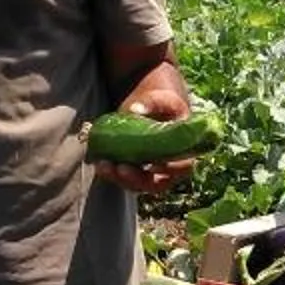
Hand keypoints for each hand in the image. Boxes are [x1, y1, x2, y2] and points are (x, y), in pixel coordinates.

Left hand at [86, 102, 200, 197]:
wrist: (152, 108)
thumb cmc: (162, 104)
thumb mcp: (161, 99)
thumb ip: (151, 103)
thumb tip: (135, 110)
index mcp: (185, 151)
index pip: (182, 167)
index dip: (169, 169)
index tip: (152, 165)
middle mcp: (170, 168)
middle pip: (157, 184)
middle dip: (137, 180)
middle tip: (121, 168)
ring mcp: (152, 172)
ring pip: (138, 184)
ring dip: (120, 179)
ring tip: (104, 166)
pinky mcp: (136, 171)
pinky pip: (125, 178)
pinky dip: (112, 174)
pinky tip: (100, 164)